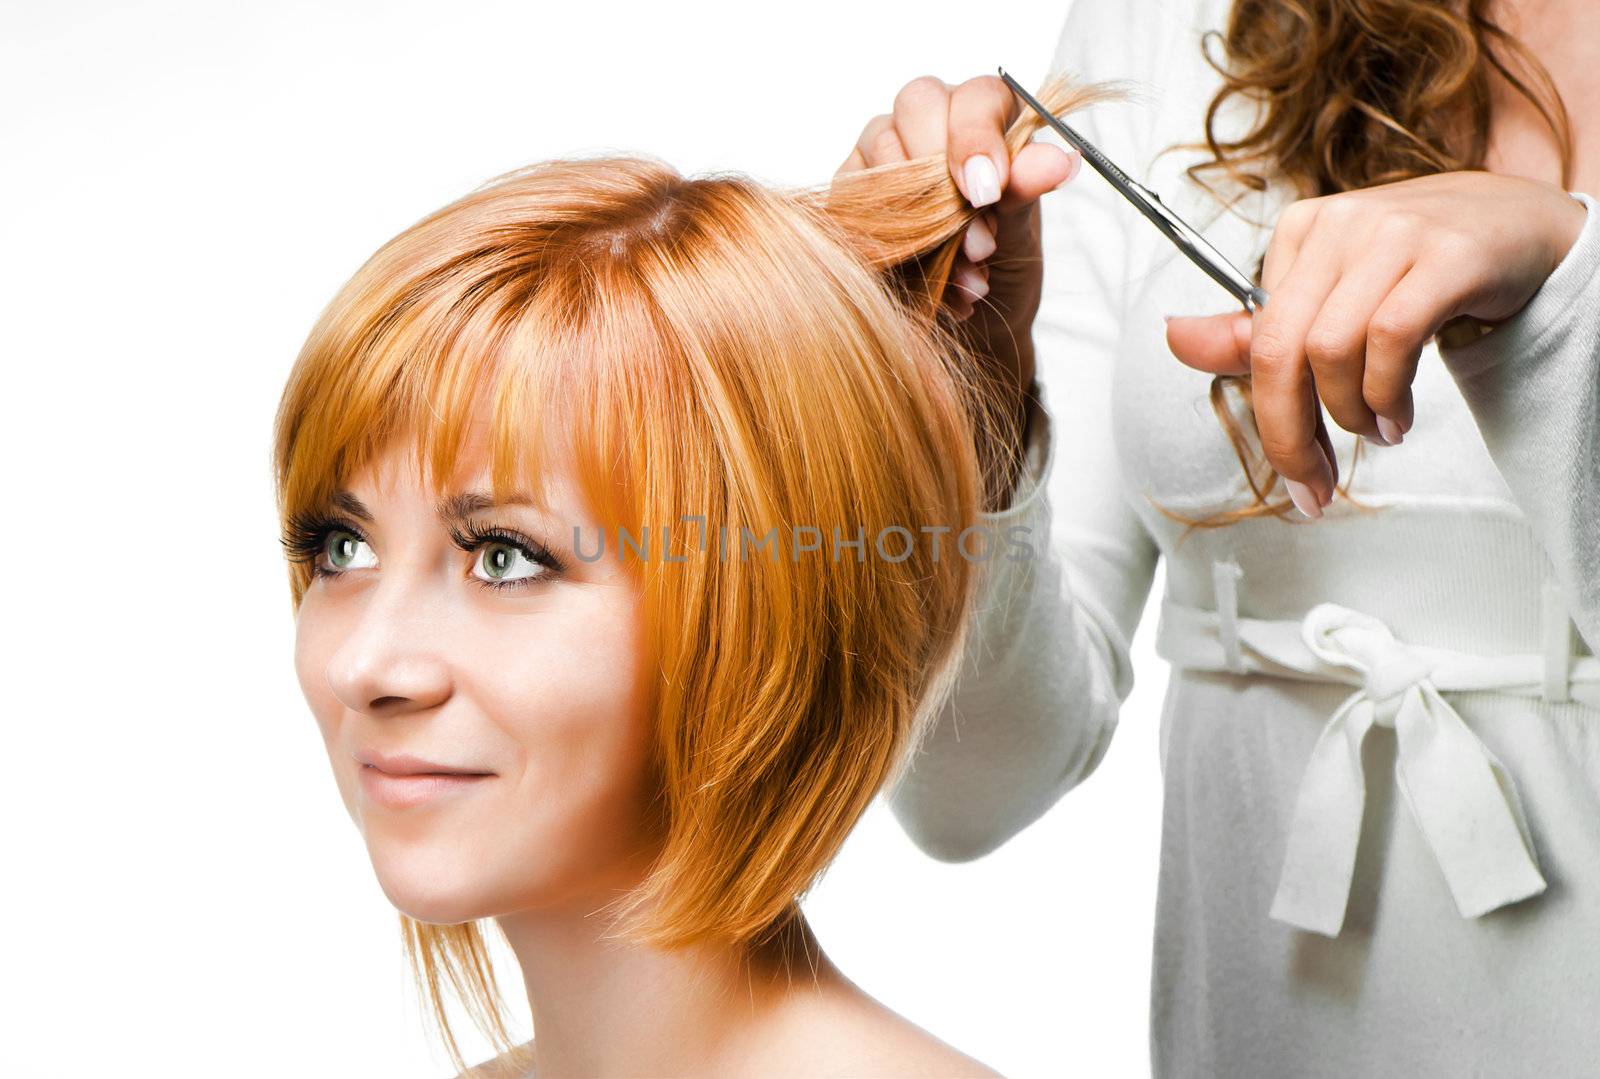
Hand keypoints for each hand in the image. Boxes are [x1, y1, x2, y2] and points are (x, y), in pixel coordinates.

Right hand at [836, 74, 1082, 507]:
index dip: (978, 137)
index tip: (986, 190)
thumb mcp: (1022, 235)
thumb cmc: (1002, 271)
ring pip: (879, 148)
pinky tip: (925, 283)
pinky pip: (852, 200)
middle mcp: (930, 124)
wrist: (973, 333)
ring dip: (921, 217)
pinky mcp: (848, 196)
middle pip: (918, 103)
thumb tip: (1058, 159)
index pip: (976, 96)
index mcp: (984, 118)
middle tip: (972, 236)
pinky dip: (890, 246)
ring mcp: (882, 155)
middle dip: (942, 167)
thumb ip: (1028, 190)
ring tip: (963, 273)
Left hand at [1163, 171, 1586, 515]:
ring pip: (1332, 349)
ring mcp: (1394, 233)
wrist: (1523, 227)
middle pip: (1281, 349)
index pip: (1258, 342)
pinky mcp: (1448, 254)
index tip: (1296, 470)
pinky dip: (1389, 394)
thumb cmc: (1419, 270)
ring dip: (1352, 413)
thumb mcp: (1333, 298)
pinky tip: (1401, 414)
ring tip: (1379, 428)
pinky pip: (1391, 338)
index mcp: (1299, 231)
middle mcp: (1339, 225)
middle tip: (1315, 482)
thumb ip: (1258, 331)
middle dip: (1291, 433)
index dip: (1271, 419)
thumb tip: (1175, 339)